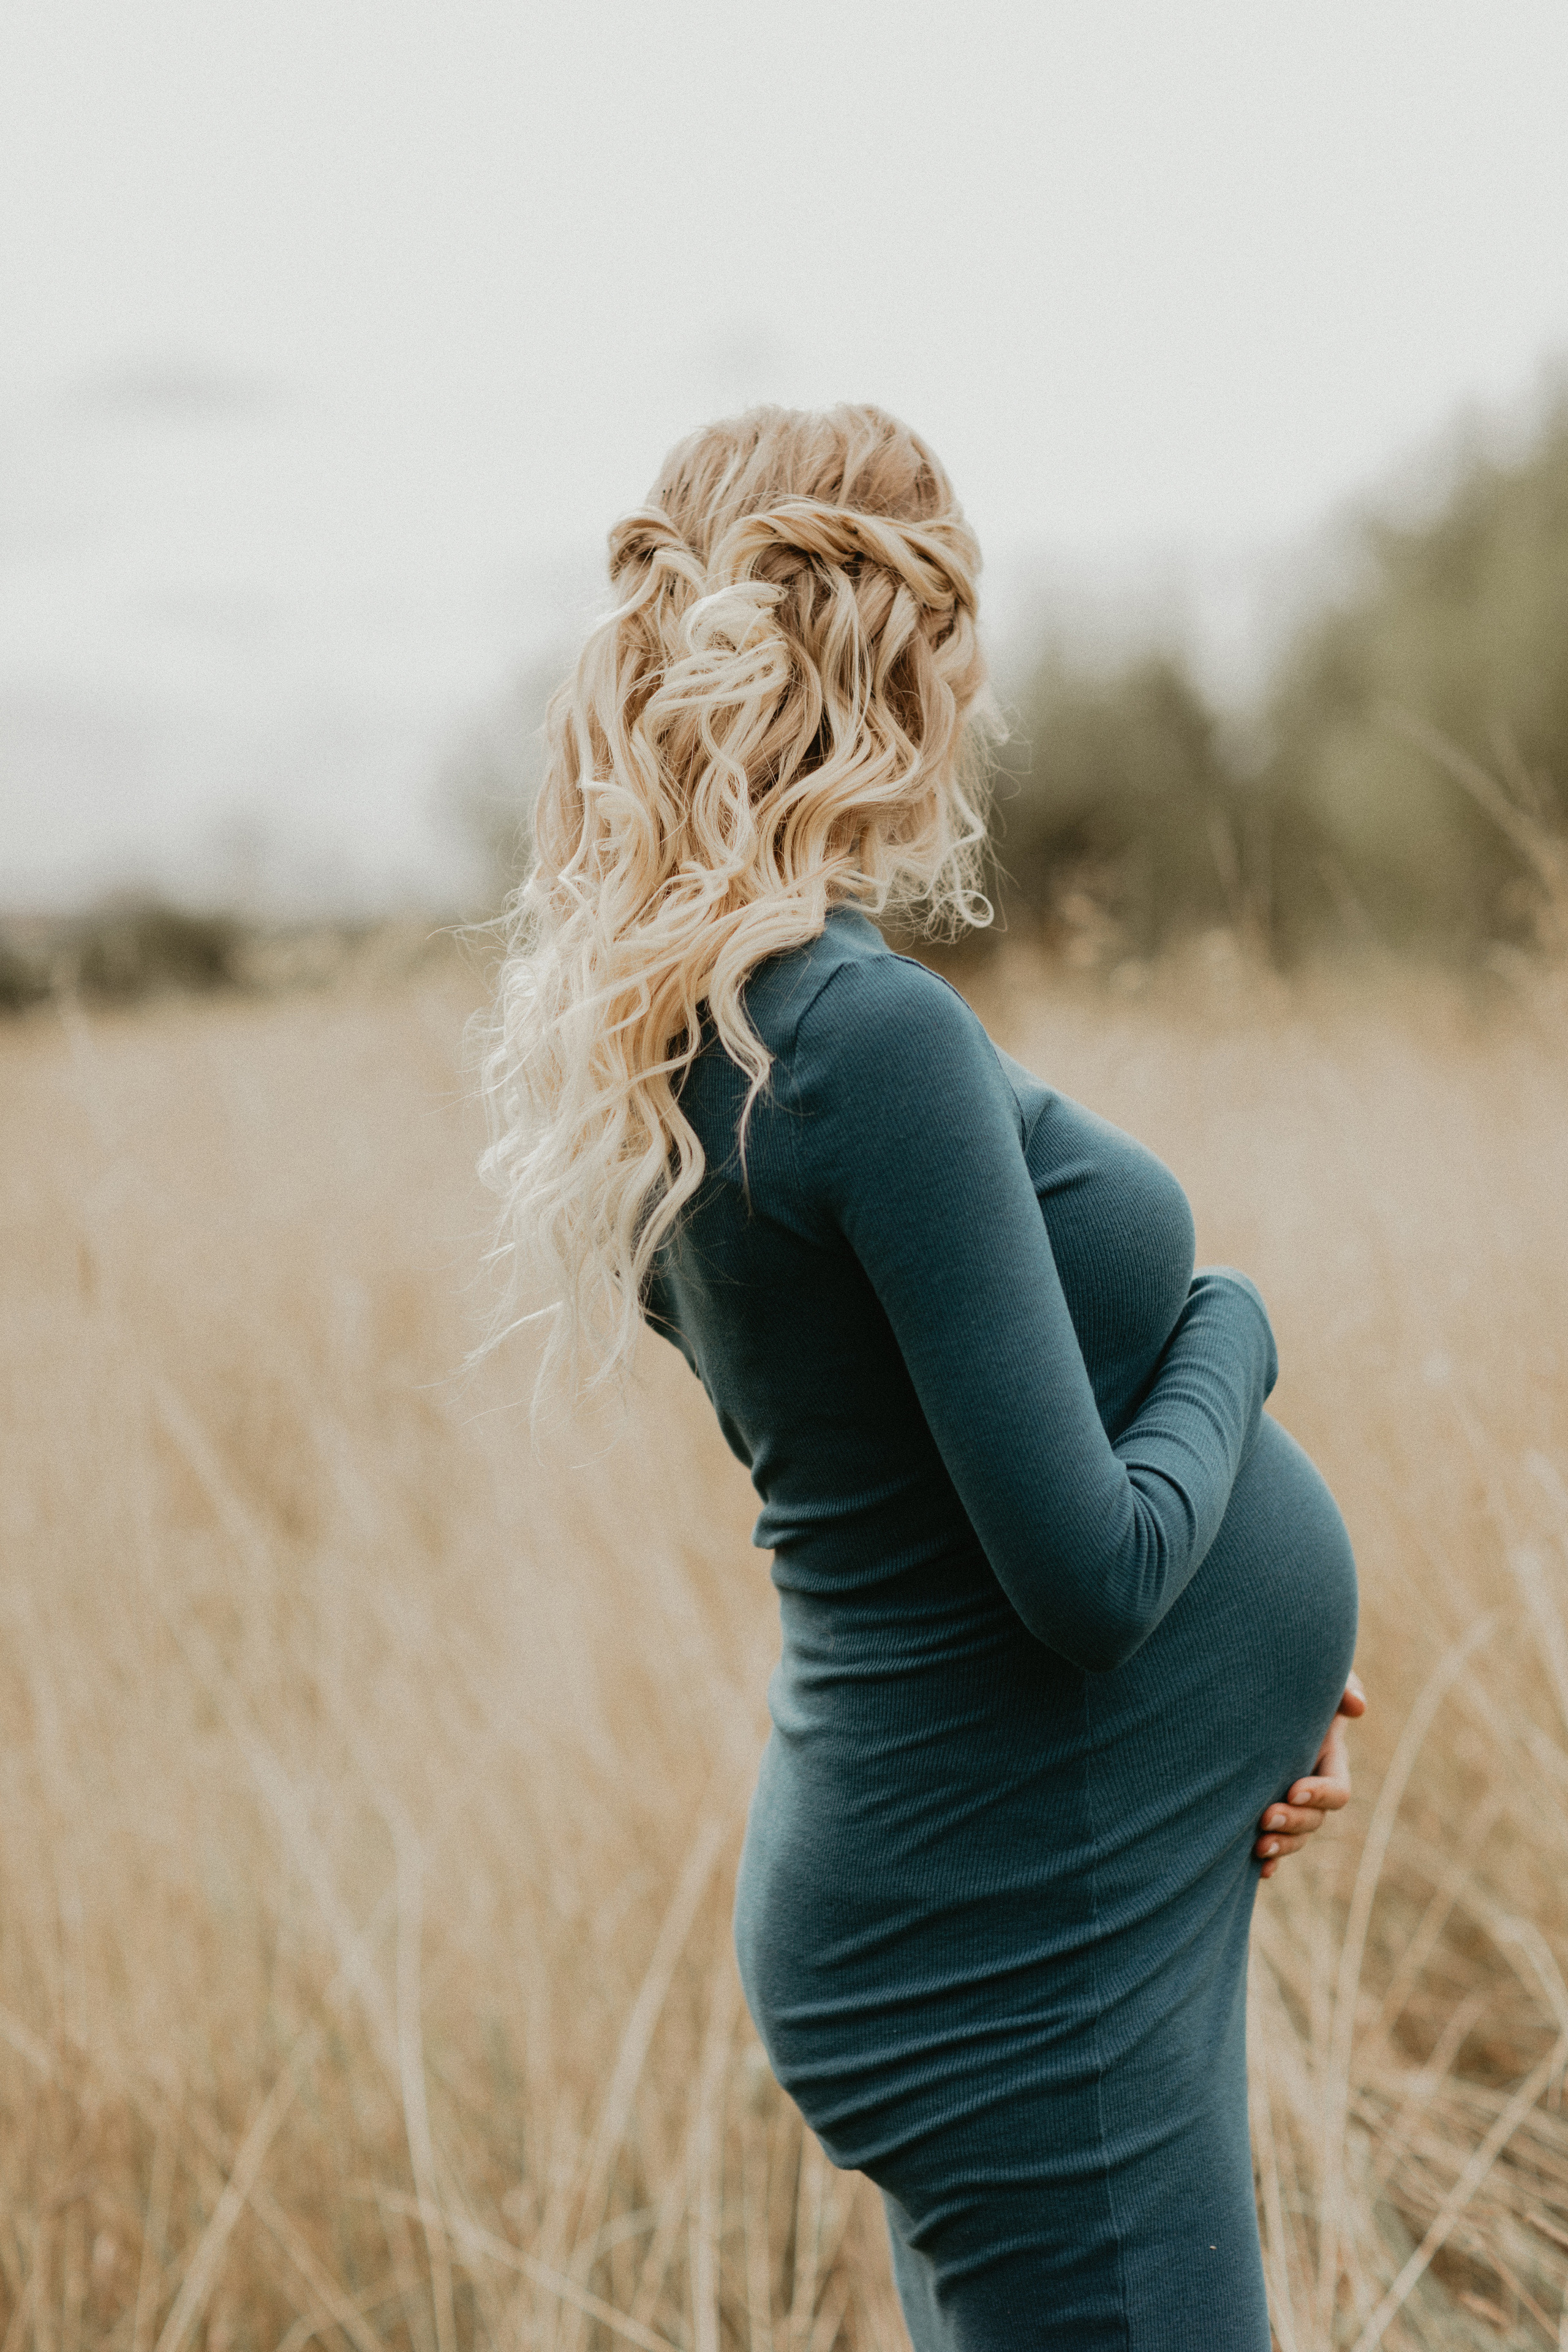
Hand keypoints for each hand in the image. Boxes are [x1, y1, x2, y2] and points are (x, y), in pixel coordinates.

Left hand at [1255, 1670, 1365, 1879]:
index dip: (1320, 1794)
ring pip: (1295, 1836)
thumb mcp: (1320, 1675)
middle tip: (1265, 1817)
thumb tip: (1357, 1706)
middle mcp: (1311, 1783)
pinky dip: (1267, 1861)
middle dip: (1294, 1823)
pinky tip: (1255, 1872)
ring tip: (1257, 1847)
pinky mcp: (1260, 1802)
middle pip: (1315, 1820)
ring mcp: (1287, 1797)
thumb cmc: (1293, 1674)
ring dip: (1281, 1846)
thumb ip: (1342, 1686)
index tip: (1293, 1788)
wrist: (1255, 1681)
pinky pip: (1270, 1842)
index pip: (1337, 1790)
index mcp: (1329, 1758)